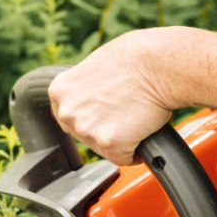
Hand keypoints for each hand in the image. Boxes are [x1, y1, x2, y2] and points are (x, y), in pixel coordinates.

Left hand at [48, 30, 176, 165]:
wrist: (157, 64)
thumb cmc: (134, 59)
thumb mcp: (94, 67)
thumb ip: (83, 89)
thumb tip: (89, 102)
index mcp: (60, 91)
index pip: (67, 116)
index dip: (89, 116)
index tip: (102, 113)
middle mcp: (67, 112)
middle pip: (83, 135)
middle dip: (102, 129)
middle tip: (124, 112)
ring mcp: (87, 129)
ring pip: (103, 148)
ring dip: (120, 140)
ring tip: (135, 116)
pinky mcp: (110, 143)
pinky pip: (124, 157)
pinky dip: (136, 150)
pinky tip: (143, 131)